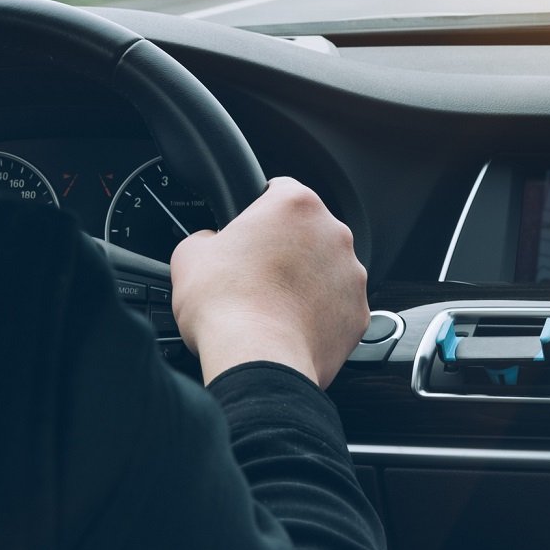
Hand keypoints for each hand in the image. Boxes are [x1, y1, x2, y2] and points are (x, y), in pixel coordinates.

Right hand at [170, 177, 368, 387]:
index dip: (258, 209)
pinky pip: (337, 305)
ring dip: (305, 280)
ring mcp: (352, 273)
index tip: (248, 229)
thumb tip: (210, 242)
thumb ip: (205, 236)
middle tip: (254, 273)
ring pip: (326, 268)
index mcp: (296, 205)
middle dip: (285, 247)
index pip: (280, 190)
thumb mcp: (191, 255)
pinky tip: (291, 326)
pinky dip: (319, 313)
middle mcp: (334, 233)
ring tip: (272, 304)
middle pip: (307, 231)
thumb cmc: (226, 305)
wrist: (258, 360)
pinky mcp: (358, 311)